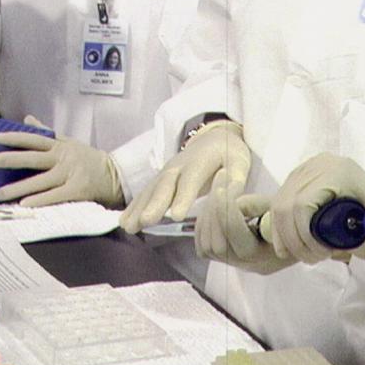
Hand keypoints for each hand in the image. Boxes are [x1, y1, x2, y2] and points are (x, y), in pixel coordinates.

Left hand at [0, 116, 122, 206]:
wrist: (115, 175)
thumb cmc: (88, 159)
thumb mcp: (68, 142)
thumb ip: (47, 133)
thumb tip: (27, 119)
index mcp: (60, 145)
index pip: (34, 139)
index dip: (15, 138)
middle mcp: (64, 158)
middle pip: (33, 158)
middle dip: (9, 159)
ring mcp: (70, 174)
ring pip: (40, 180)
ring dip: (17, 187)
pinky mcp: (77, 190)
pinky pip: (55, 196)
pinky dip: (39, 200)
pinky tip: (25, 204)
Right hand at [119, 119, 248, 232]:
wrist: (213, 138)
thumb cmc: (229, 154)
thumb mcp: (240, 163)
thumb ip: (235, 181)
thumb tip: (231, 199)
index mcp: (202, 161)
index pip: (192, 179)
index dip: (183, 196)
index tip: (176, 215)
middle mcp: (180, 164)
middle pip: (166, 184)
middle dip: (155, 203)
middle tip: (146, 221)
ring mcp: (167, 171)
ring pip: (152, 188)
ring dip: (139, 207)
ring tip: (129, 226)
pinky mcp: (160, 178)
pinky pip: (145, 192)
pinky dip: (134, 206)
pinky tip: (124, 222)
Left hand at [194, 171, 293, 274]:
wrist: (297, 230)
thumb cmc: (290, 215)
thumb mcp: (279, 205)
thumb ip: (256, 205)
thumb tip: (231, 204)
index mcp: (268, 253)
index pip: (238, 238)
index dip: (226, 213)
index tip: (223, 190)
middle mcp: (250, 265)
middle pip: (219, 246)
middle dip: (214, 213)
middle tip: (219, 188)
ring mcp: (237, 264)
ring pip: (208, 248)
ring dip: (207, 217)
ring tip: (217, 194)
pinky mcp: (227, 259)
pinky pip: (204, 248)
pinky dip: (203, 227)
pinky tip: (212, 208)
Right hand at [268, 154, 364, 275]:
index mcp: (336, 170)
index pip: (302, 204)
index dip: (305, 234)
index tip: (322, 254)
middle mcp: (317, 165)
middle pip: (286, 205)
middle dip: (294, 239)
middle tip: (313, 259)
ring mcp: (304, 170)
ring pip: (278, 206)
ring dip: (285, 237)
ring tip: (306, 255)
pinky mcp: (296, 179)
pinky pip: (277, 204)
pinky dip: (280, 229)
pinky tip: (290, 247)